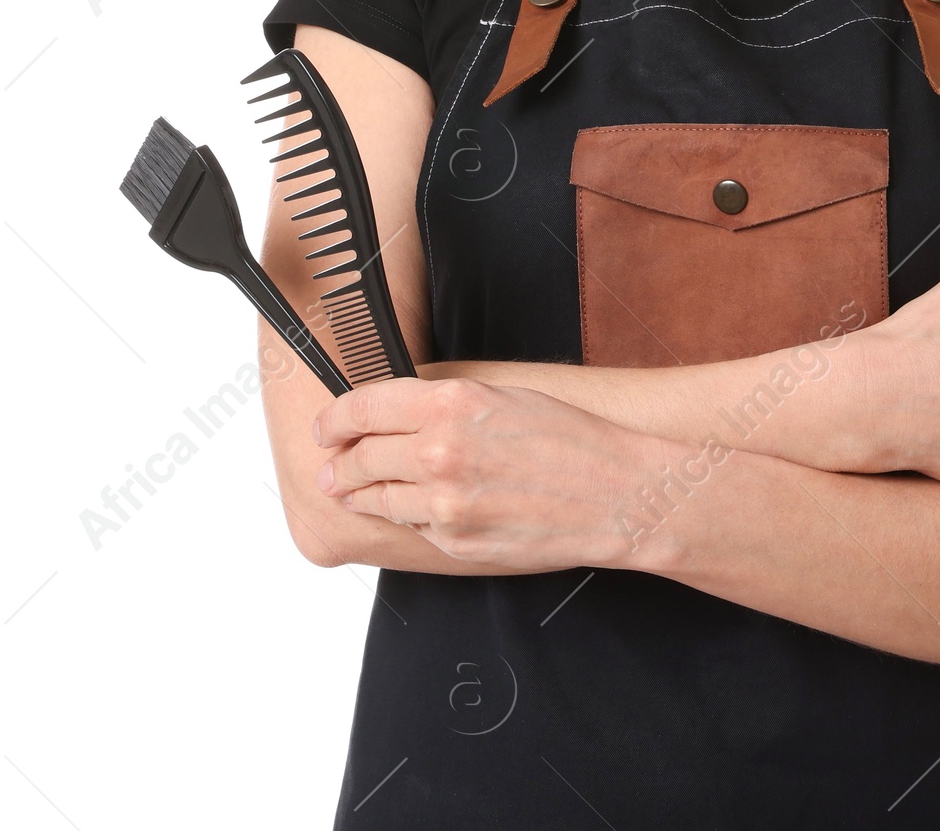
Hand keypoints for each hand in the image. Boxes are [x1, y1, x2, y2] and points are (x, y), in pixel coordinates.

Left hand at [312, 376, 662, 570]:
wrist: (613, 493)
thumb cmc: (570, 439)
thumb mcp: (502, 397)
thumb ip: (444, 405)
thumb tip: (396, 415)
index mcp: (452, 402)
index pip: (364, 407)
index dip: (335, 418)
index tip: (325, 426)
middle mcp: (439, 450)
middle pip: (360, 457)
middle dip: (339, 464)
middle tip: (331, 468)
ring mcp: (444, 502)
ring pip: (376, 498)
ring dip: (360, 495)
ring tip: (351, 492)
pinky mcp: (454, 541)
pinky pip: (413, 528)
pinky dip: (406, 519)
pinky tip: (413, 510)